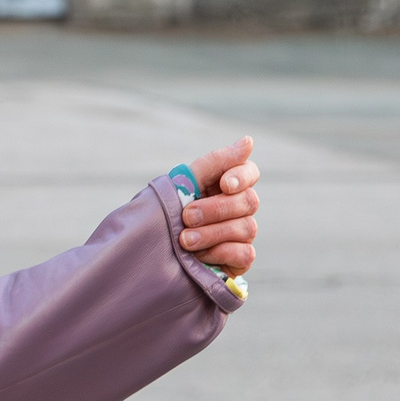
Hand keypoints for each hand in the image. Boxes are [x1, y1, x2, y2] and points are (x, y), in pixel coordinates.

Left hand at [178, 136, 261, 274]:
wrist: (149, 251)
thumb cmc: (168, 213)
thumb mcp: (183, 184)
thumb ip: (214, 163)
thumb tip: (249, 140)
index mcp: (226, 185)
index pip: (250, 172)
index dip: (242, 176)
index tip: (224, 184)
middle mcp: (239, 208)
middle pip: (249, 201)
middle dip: (215, 209)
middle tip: (187, 216)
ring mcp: (242, 234)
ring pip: (246, 228)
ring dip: (211, 233)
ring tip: (184, 239)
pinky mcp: (239, 259)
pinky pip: (245, 254)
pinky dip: (220, 252)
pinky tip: (200, 255)